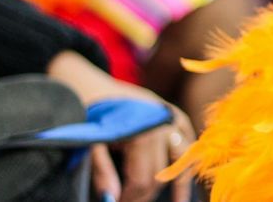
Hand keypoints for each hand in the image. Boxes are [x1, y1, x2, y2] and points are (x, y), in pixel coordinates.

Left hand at [46, 52, 194, 201]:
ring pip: (183, 160)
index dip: (130, 198)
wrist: (86, 81)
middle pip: (162, 174)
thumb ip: (102, 171)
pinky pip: (187, 142)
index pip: (144, 180)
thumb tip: (112, 198)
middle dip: (146, 194)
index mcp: (144, 131)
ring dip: (180, 183)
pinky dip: (186, 159)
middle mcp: (164, 125)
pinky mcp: (174, 114)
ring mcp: (172, 118)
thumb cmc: (85, 110)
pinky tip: (184, 175)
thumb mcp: (88, 141)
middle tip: (129, 201)